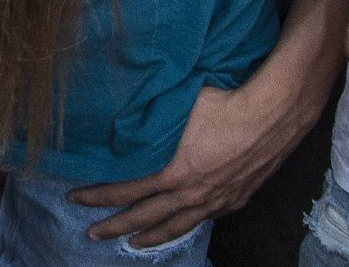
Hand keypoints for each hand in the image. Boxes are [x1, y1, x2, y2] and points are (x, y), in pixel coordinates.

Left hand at [69, 84, 301, 246]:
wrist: (271, 114)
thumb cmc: (222, 104)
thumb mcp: (176, 110)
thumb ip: (149, 123)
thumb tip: (122, 120)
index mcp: (173, 172)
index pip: (125, 190)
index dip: (98, 196)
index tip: (76, 198)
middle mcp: (192, 193)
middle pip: (145, 216)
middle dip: (114, 225)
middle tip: (91, 234)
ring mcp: (216, 199)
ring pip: (176, 226)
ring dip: (149, 236)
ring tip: (131, 245)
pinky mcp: (236, 198)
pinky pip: (204, 219)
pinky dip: (185, 227)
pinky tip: (177, 228)